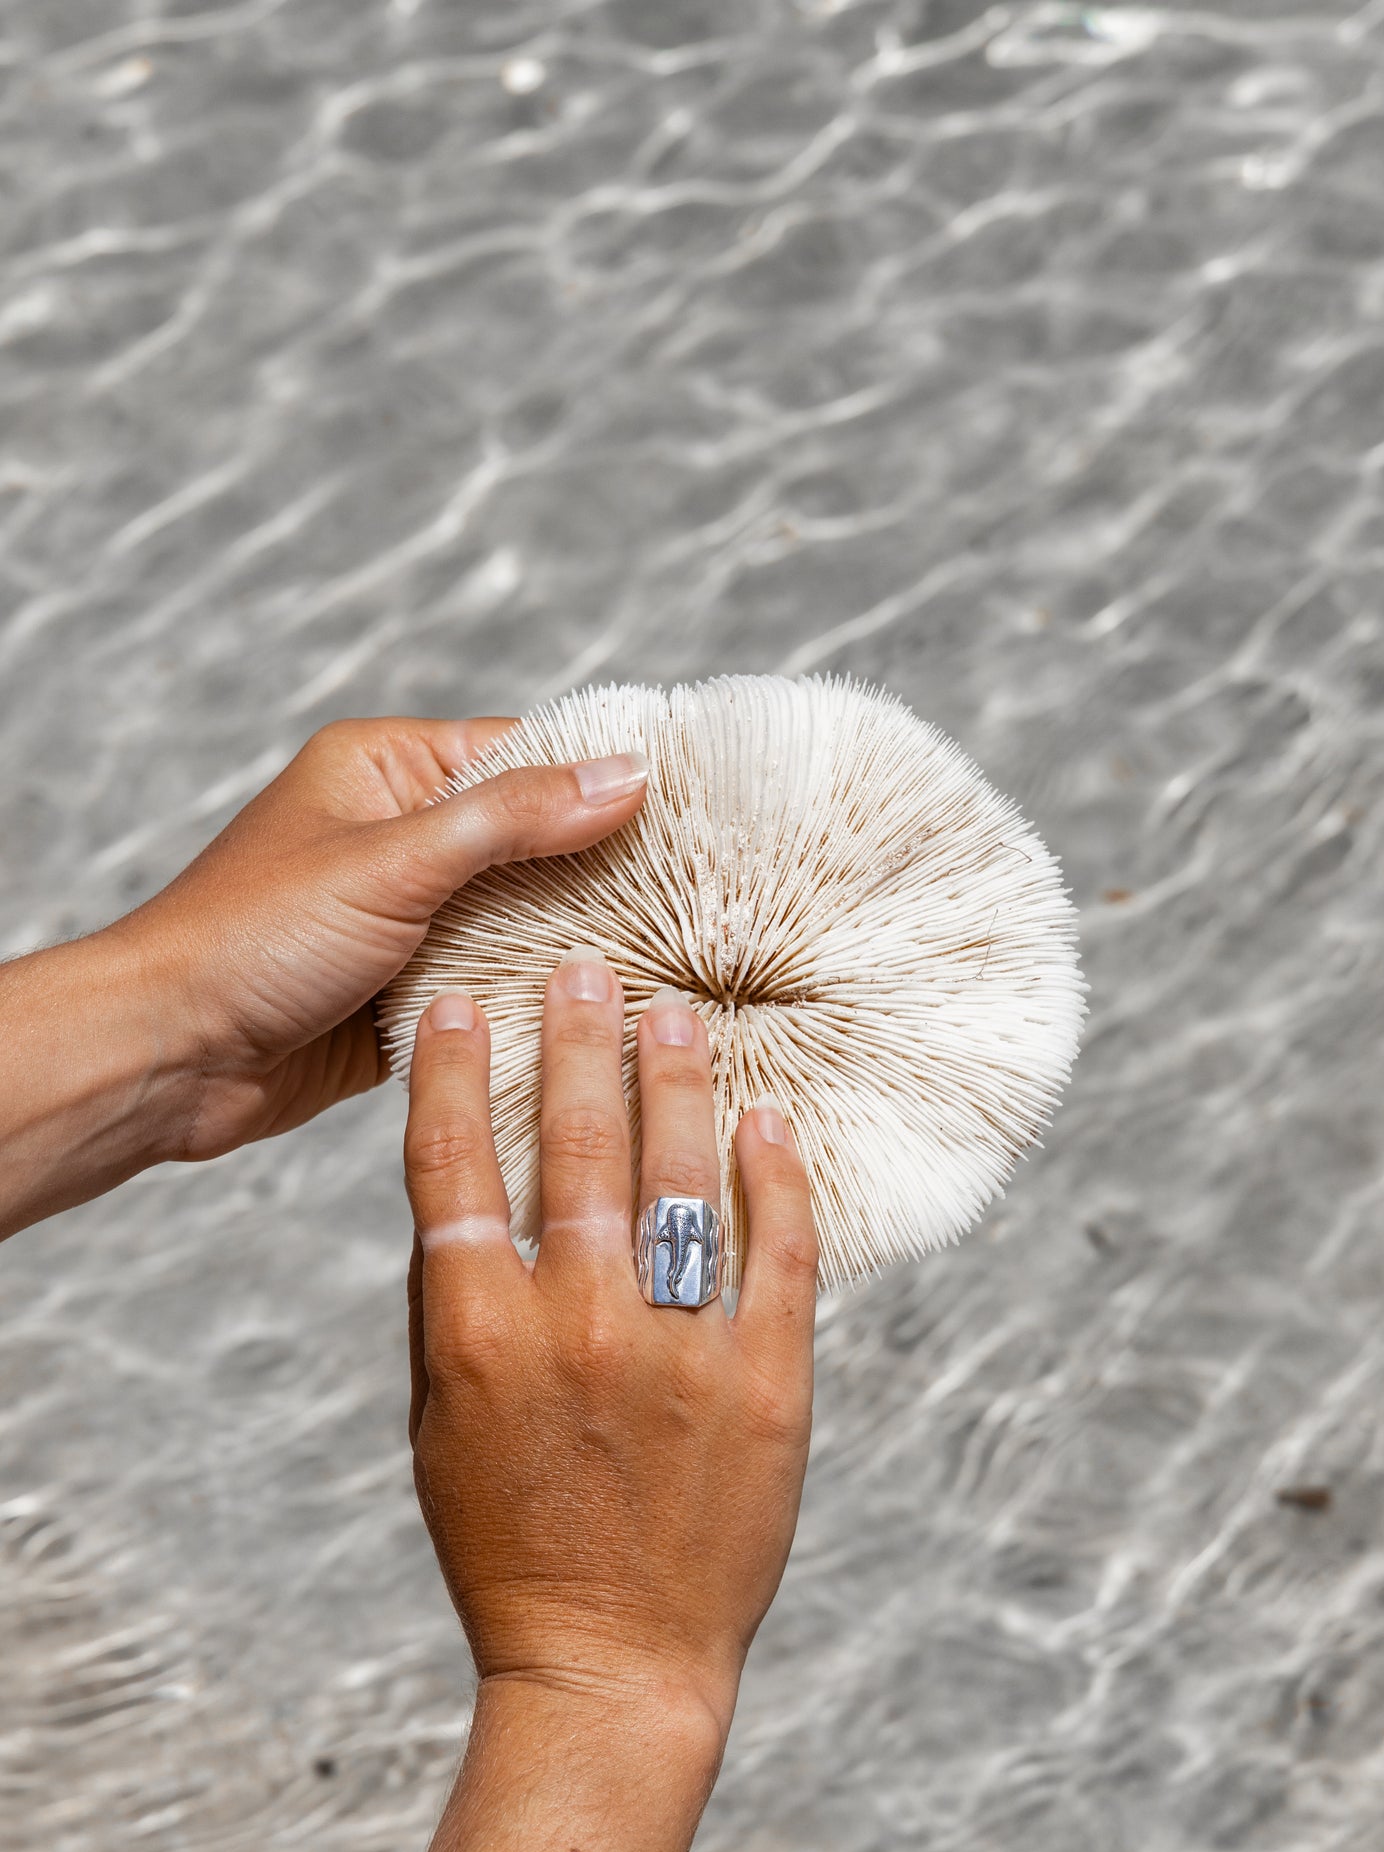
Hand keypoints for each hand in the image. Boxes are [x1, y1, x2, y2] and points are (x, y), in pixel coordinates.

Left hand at [123, 717, 649, 1160]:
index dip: (604, 778)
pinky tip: (601, 1014)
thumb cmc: (251, 939)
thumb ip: (514, 819)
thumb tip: (625, 777)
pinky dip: (535, 1001)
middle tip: (706, 893)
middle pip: (531, 841)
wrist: (169, 1057)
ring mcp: (405, 920)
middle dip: (603, 869)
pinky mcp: (407, 995)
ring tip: (675, 956)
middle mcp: (399, 837)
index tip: (695, 806)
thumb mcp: (396, 861)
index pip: (523, 754)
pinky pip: (491, 988)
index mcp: (386, 771)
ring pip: (519, 921)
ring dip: (573, 942)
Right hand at [403, 955, 818, 1744]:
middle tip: (588, 970)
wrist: (611, 1664)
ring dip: (676, 1085)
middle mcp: (577, 1329)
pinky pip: (778, 1256)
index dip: (455, 1075)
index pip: (456, 1168)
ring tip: (677, 1015)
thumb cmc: (510, 1546)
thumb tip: (466, 1192)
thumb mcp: (438, 1429)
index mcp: (478, 1337)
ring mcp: (680, 1355)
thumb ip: (450, 1308)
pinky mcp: (768, 1387)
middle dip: (580, 1045)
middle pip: (576, 1149)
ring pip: (679, 1182)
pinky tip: (767, 1120)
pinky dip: (775, 1180)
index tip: (460, 1005)